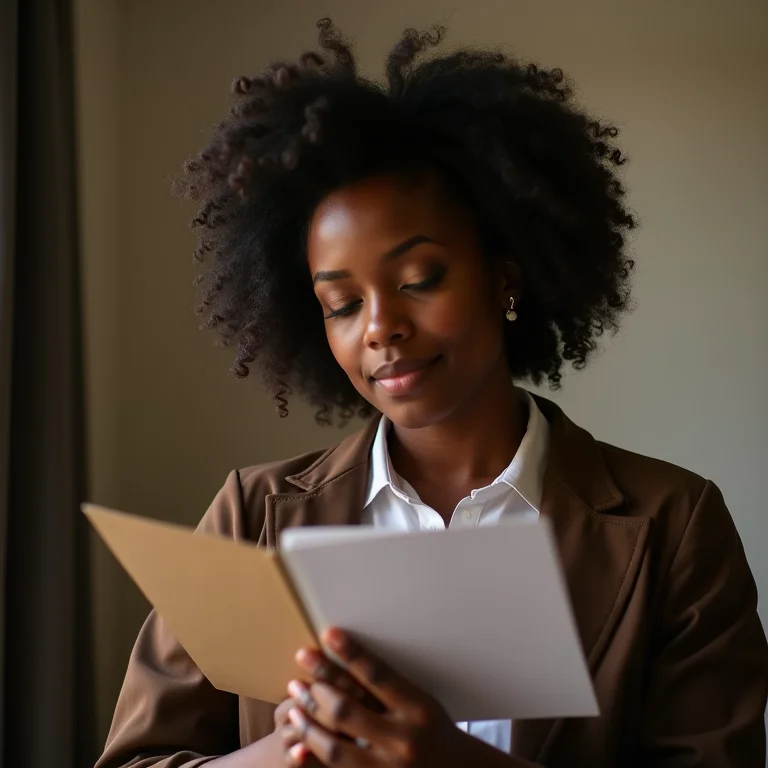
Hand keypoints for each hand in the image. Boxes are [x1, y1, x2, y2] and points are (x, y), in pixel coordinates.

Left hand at [283, 627, 483, 766]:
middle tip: (302, 665)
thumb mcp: (422, 703)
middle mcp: (403, 740)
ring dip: (308, 721)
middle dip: (317, 686)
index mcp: (418, 709)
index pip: (378, 675)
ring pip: (333, 745)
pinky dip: (313, 756)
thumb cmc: (434, 732)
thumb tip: (351, 658)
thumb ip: (390, 687)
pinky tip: (299, 743)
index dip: (351, 653)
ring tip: (293, 704)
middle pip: (347, 709)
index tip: (328, 634)